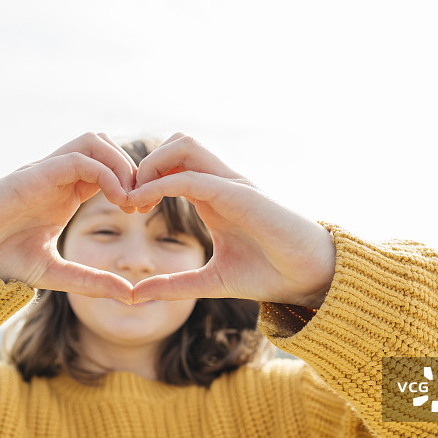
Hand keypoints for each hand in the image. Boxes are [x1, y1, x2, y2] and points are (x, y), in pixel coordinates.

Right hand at [0, 132, 136, 300]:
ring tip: (130, 200)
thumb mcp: (55, 273)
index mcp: (66, 192)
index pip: (109, 168)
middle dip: (132, 169)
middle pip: (106, 146)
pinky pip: (80, 157)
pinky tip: (116, 200)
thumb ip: (91, 281)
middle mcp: (58, 176)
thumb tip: (130, 295)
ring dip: (121, 165)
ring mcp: (47, 171)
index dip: (132, 183)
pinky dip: (106, 173)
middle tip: (142, 203)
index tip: (143, 210)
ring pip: (95, 141)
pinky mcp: (36, 173)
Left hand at [128, 134, 336, 307]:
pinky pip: (194, 176)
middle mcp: (221, 183)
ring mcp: (231, 184)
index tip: (128, 207)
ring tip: (136, 198)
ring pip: (184, 144)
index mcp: (213, 196)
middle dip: (144, 163)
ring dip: (152, 164)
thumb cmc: (269, 274)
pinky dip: (163, 182)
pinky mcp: (240, 194)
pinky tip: (144, 201)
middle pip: (176, 143)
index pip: (173, 165)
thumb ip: (174, 286)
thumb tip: (136, 295)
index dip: (144, 178)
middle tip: (129, 198)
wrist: (308, 278)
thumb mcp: (210, 282)